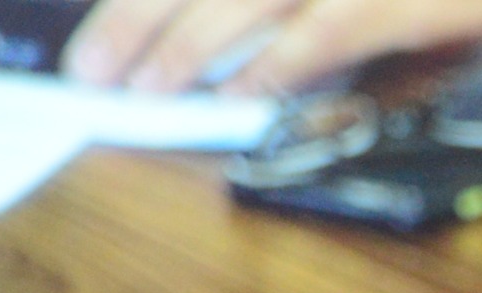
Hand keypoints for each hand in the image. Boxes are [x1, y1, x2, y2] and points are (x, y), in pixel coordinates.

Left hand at [64, 0, 481, 95]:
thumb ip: (295, 5)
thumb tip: (233, 46)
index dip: (136, 3)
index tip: (101, 39)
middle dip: (133, 24)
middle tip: (94, 70)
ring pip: (237, 4)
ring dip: (183, 50)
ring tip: (145, 90)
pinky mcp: (387, 3)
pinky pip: (318, 35)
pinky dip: (273, 66)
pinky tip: (239, 95)